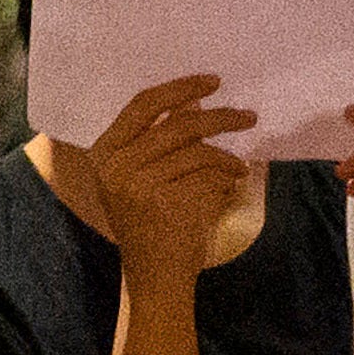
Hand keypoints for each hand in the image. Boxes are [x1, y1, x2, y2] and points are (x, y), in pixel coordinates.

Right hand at [50, 75, 260, 273]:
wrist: (154, 272)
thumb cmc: (150, 221)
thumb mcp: (142, 175)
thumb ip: (159, 138)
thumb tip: (195, 99)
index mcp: (105, 153)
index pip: (142, 106)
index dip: (179, 89)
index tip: (213, 82)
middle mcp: (116, 166)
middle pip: (177, 125)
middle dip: (220, 118)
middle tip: (248, 116)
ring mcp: (138, 185)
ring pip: (197, 151)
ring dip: (227, 156)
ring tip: (239, 166)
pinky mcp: (164, 203)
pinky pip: (207, 175)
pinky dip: (227, 175)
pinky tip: (233, 182)